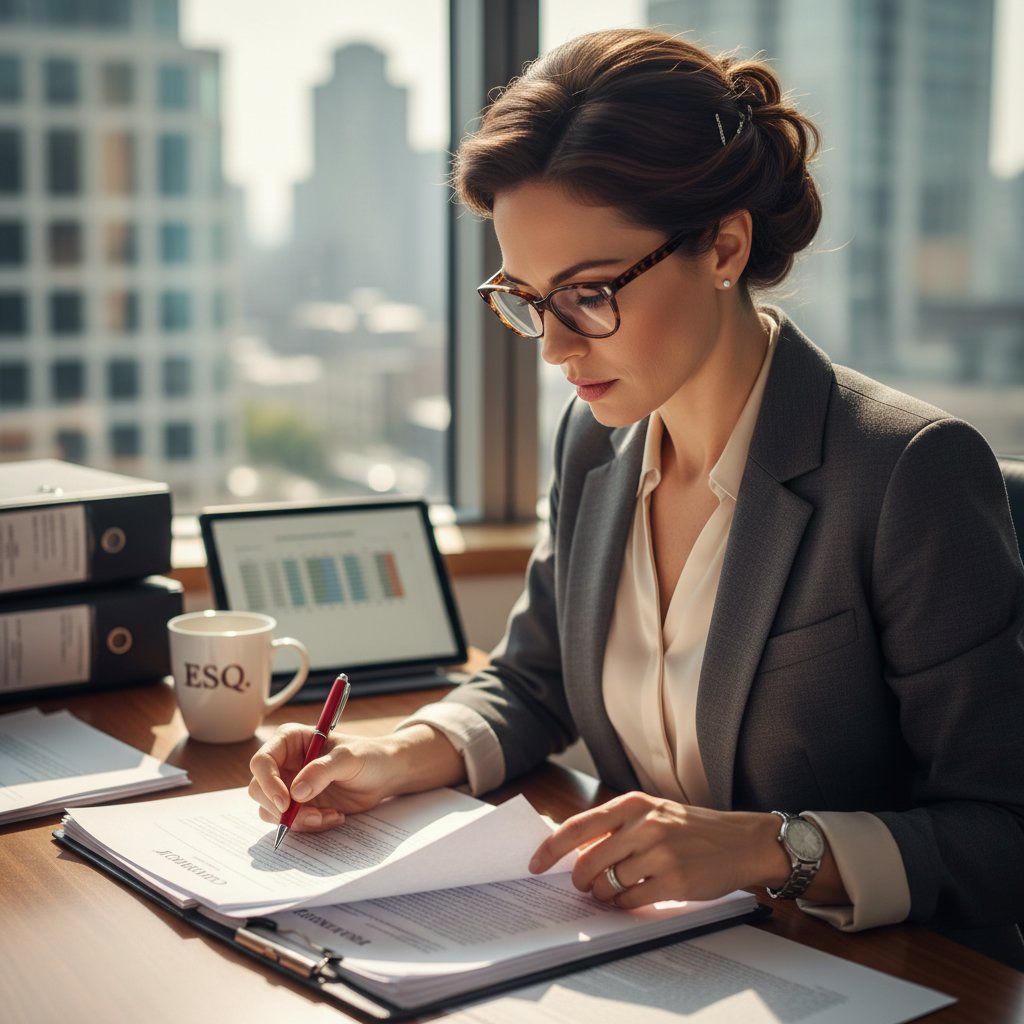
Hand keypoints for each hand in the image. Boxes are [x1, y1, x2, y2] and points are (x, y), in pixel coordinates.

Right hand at [248, 721, 466, 833]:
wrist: (385, 774)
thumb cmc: (369, 756)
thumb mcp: (349, 758)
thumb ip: (322, 771)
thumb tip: (295, 793)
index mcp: (290, 740)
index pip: (262, 761)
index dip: (268, 782)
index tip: (286, 802)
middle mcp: (284, 763)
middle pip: (259, 789)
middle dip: (281, 808)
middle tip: (312, 815)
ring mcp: (290, 786)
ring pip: (271, 810)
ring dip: (297, 820)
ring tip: (329, 815)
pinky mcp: (299, 806)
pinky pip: (291, 822)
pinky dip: (310, 825)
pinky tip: (334, 816)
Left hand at [528, 792, 785, 907]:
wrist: (741, 841)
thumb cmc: (691, 828)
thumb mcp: (652, 813)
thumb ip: (615, 827)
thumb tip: (573, 849)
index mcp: (633, 804)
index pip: (579, 826)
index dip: (551, 848)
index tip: (535, 863)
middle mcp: (644, 826)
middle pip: (589, 862)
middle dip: (580, 881)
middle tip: (583, 886)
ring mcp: (660, 854)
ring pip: (608, 884)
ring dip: (603, 895)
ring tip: (612, 891)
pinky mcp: (674, 882)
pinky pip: (631, 901)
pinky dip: (624, 905)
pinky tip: (632, 898)